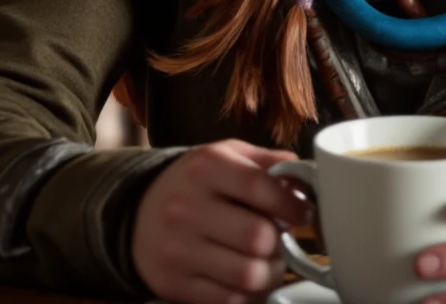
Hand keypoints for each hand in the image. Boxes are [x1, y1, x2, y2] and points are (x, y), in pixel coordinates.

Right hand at [132, 138, 312, 303]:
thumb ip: (268, 162)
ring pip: (247, 274)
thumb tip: (307, 178)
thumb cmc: (196, 182)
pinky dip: (249, 294)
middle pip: (257, 237)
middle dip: (282, 242)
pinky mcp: (173, 284)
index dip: (293, 204)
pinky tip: (249, 277)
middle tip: (284, 239)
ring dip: (271, 272)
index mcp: (206, 167)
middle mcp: (187, 207)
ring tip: (270, 261)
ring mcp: (178, 249)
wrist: (139, 212)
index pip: (261, 187)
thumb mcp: (228, 155)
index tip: (304, 213)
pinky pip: (229, 300)